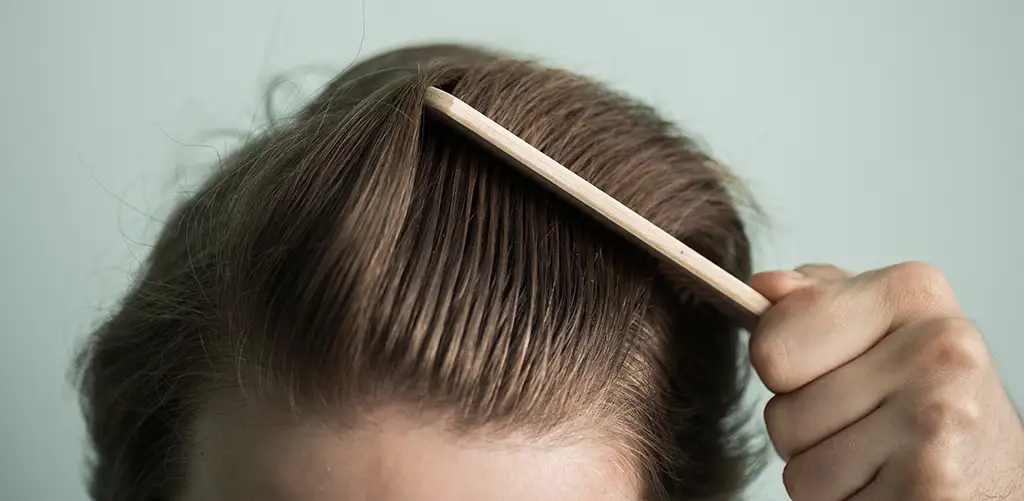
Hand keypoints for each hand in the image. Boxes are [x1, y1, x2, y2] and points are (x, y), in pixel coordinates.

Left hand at [749, 263, 1023, 499]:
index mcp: (912, 293)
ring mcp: (936, 421)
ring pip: (800, 469)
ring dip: (822, 473)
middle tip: (860, 422)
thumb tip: (765, 287)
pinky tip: (889, 484)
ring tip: (875, 455)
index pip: (773, 346)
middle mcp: (936, 351)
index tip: (819, 368)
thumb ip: (817, 300)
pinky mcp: (933, 487)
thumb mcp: (882, 327)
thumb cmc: (927, 394)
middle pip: (781, 415)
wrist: (997, 469)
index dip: (776, 369)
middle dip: (801, 430)